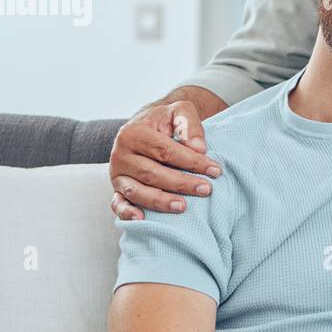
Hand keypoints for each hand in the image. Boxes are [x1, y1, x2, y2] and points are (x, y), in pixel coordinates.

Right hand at [109, 101, 220, 219]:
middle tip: (206, 189)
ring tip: (183, 206)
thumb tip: (199, 149)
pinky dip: (126, 213)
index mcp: (133, 133)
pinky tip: (142, 219)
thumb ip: (189, 124)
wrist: (146, 127)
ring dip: (160, 201)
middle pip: (152, 173)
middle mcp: (120, 154)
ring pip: (136, 191)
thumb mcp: (179, 111)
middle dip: (181, 183)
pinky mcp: (116, 189)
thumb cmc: (164, 122)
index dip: (191, 162)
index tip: (215, 170)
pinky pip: (118, 204)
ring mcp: (117, 174)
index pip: (165, 151)